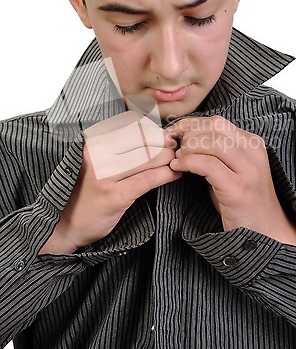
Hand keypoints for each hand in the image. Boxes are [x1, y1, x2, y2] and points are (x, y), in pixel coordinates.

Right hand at [39, 111, 179, 253]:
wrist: (66, 223)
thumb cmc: (86, 190)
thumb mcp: (95, 161)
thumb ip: (117, 146)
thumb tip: (153, 134)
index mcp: (93, 143)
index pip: (131, 124)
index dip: (152, 128)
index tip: (163, 135)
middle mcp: (98, 155)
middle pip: (143, 138)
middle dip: (164, 142)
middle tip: (174, 149)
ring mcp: (106, 175)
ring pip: (149, 157)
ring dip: (169, 158)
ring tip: (175, 162)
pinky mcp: (116, 196)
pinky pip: (149, 179)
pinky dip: (167, 174)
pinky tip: (175, 174)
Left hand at [169, 116, 295, 249]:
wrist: (267, 233)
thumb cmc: (243, 202)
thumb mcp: (234, 169)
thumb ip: (217, 152)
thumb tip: (186, 137)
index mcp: (254, 144)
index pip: (218, 122)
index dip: (192, 124)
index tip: (176, 132)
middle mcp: (254, 153)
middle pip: (215, 127)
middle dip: (188, 133)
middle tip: (174, 146)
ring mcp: (248, 170)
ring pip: (212, 142)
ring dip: (188, 148)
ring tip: (177, 159)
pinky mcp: (238, 189)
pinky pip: (208, 164)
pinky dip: (188, 163)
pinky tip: (178, 168)